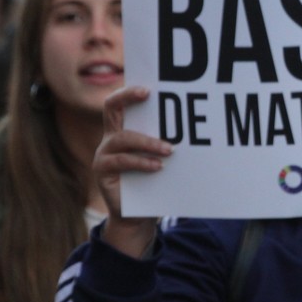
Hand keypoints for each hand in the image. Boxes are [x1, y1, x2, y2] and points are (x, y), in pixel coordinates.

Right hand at [95, 86, 171, 256]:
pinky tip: (158, 166)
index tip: (149, 87)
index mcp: (124, 129)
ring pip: (123, 138)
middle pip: (111, 108)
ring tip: (169, 149)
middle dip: (128, 96)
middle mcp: (111, 137)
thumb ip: (167, 141)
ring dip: (148, 142)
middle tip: (148, 94)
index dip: (130, 91)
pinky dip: (141, 162)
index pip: (121, 102)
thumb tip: (197, 127)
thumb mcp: (161, 158)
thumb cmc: (155, 182)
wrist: (138, 215)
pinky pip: (121, 161)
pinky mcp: (103, 171)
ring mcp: (104, 154)